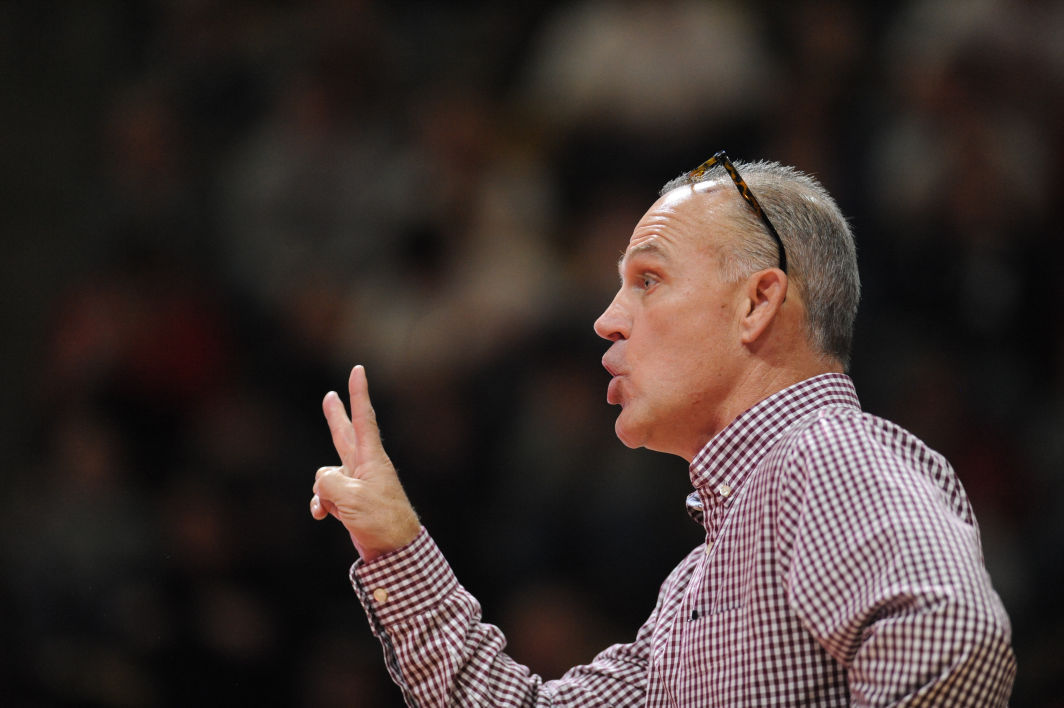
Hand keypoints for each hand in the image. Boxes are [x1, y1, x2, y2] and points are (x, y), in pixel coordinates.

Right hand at [310, 365, 419, 560]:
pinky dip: (320, 503)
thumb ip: (328, 483)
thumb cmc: (379, 519)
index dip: (359, 393)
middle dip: (335, 416)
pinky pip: (326, 494)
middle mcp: (364, 465)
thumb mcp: (349, 498)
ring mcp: (356, 483)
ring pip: (326, 474)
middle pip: (344, 434)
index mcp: (371, 458)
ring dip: (320, 491)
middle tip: (330, 396)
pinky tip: (322, 516)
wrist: (393, 549)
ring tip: (329, 508)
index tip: (358, 370)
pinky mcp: (351, 500)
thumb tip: (322, 485)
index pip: (363, 418)